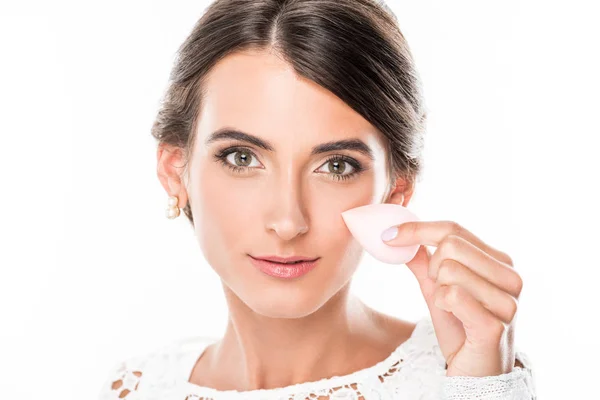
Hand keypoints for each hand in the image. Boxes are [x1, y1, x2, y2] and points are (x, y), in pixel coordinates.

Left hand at [382, 220, 522, 376]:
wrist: (476, 375)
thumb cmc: (461, 331)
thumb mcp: (437, 291)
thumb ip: (423, 262)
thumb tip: (398, 235)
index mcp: (500, 262)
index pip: (453, 229)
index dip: (417, 229)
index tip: (388, 235)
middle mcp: (511, 277)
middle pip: (450, 245)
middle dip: (433, 268)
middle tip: (441, 292)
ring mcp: (507, 301)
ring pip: (449, 269)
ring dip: (438, 290)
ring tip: (452, 310)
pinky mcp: (495, 325)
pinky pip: (451, 295)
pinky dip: (442, 305)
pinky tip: (454, 319)